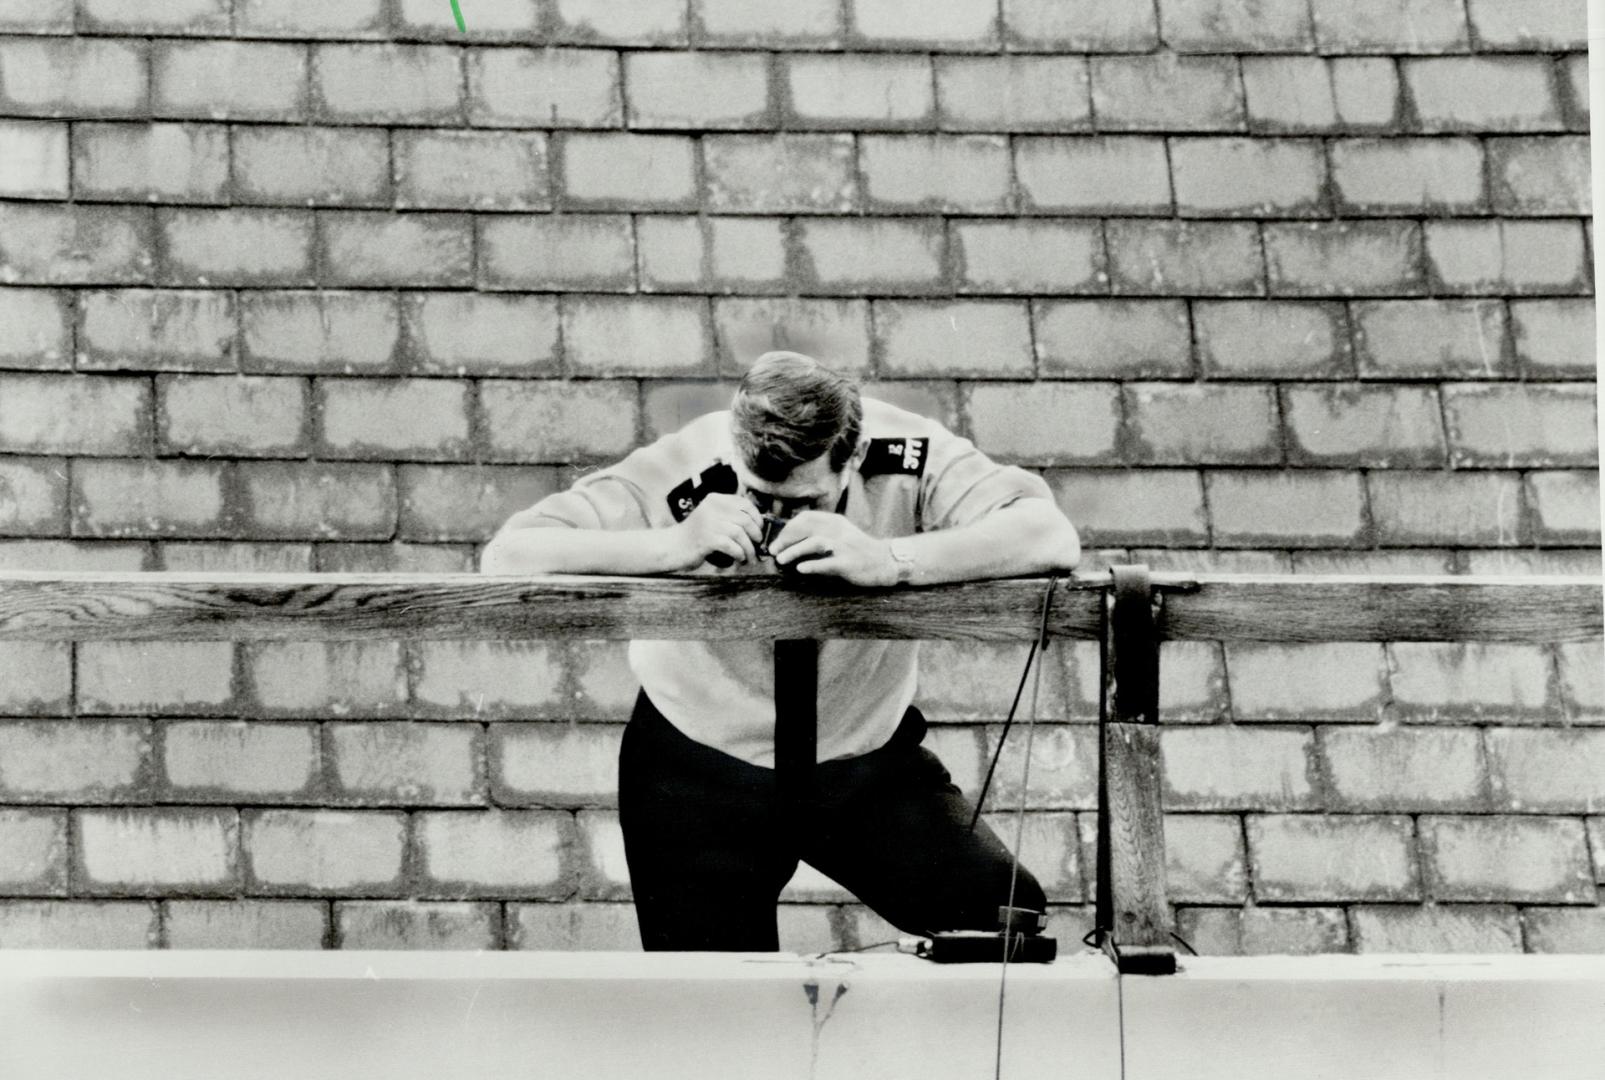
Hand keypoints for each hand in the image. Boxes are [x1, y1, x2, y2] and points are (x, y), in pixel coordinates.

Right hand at [670, 493, 762, 569]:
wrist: (672, 546)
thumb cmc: (696, 535)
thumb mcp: (712, 518)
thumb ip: (730, 516)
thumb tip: (758, 525)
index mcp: (715, 500)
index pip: (745, 503)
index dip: (757, 517)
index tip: (760, 529)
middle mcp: (712, 508)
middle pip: (745, 520)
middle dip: (756, 535)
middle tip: (757, 546)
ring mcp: (708, 523)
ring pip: (740, 534)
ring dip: (749, 548)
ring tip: (750, 557)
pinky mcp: (705, 539)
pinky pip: (731, 545)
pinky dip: (739, 553)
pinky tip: (739, 559)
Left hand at [769, 512, 896, 586]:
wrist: (884, 561)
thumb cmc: (858, 550)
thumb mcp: (840, 534)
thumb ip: (821, 532)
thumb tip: (792, 539)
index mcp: (835, 522)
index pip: (806, 518)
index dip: (788, 528)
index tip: (778, 541)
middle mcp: (838, 531)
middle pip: (806, 529)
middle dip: (786, 540)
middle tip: (774, 552)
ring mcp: (844, 547)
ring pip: (814, 543)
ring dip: (794, 551)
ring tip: (781, 560)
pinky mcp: (848, 563)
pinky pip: (827, 563)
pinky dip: (812, 565)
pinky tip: (801, 569)